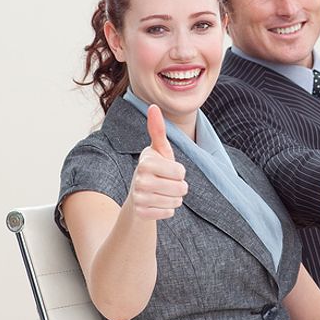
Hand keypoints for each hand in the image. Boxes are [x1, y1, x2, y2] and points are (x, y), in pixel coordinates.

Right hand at [127, 105, 187, 219]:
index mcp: (146, 162)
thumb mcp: (159, 149)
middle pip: (181, 188)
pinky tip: (158, 203)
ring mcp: (139, 198)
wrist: (138, 195)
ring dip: (174, 198)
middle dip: (179, 187)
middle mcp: (139, 180)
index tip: (168, 169)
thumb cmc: (155, 168)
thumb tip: (153, 106)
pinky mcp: (141, 213)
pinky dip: (168, 210)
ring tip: (163, 192)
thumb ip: (158, 129)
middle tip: (167, 183)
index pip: (181, 172)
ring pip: (176, 201)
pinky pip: (169, 213)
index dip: (180, 172)